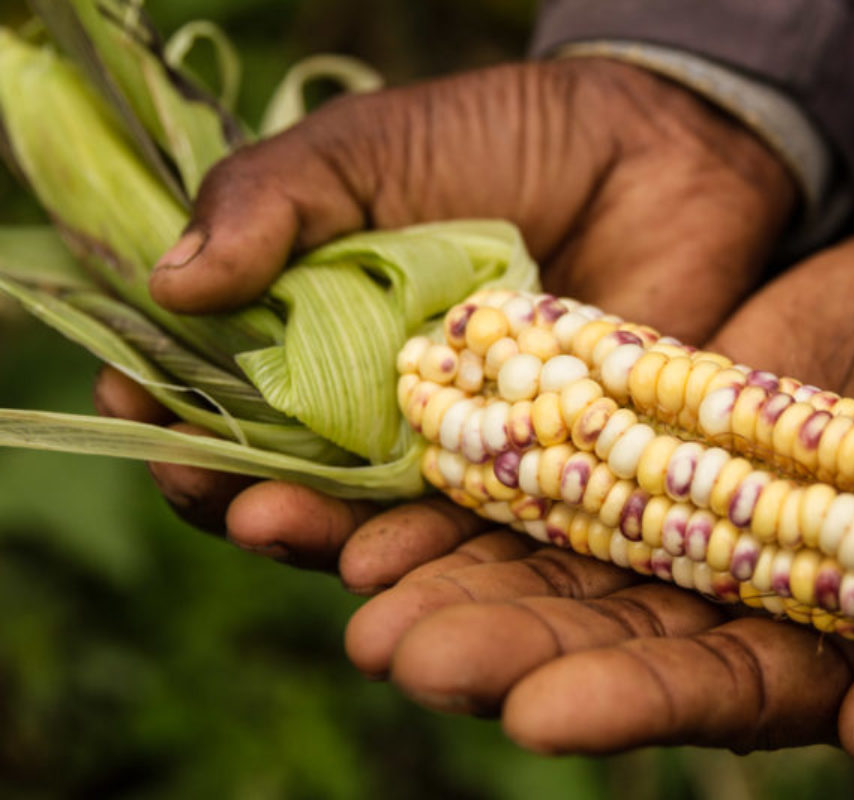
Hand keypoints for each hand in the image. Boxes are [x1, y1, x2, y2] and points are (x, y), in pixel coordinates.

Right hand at [95, 57, 793, 543]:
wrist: (655, 148)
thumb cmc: (500, 137)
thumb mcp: (366, 150)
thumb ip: (274, 204)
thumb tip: (169, 283)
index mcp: (324, 336)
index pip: (233, 394)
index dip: (180, 403)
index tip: (137, 403)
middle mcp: (386, 407)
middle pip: (298, 476)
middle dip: (240, 486)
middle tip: (202, 484)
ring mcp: (467, 445)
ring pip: (382, 519)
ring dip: (321, 536)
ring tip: (269, 525)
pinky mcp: (549, 472)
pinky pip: (486, 527)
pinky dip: (435, 548)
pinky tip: (387, 559)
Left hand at [329, 209, 853, 759]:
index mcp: (808, 638)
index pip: (713, 688)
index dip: (629, 701)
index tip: (536, 714)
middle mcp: (717, 590)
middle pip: (599, 630)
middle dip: (503, 644)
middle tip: (401, 653)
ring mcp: (662, 510)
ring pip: (546, 557)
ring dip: (456, 576)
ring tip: (363, 595)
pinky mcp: (624, 431)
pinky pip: (537, 460)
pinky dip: (469, 480)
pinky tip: (386, 502)